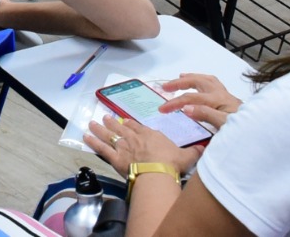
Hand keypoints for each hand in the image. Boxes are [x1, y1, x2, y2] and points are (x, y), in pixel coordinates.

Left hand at [85, 113, 202, 178]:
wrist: (158, 172)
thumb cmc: (171, 164)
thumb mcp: (186, 156)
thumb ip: (194, 151)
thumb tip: (204, 148)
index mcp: (150, 135)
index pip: (138, 127)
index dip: (130, 124)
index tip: (125, 121)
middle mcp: (135, 138)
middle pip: (121, 127)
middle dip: (113, 122)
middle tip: (105, 117)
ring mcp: (124, 146)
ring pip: (109, 134)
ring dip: (100, 128)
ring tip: (92, 123)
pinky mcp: (115, 157)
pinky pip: (101, 148)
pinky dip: (92, 141)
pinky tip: (85, 136)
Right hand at [159, 73, 242, 130]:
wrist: (265, 131)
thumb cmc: (244, 131)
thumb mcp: (224, 126)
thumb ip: (205, 115)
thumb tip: (186, 107)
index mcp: (218, 101)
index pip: (190, 99)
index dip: (175, 103)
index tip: (162, 110)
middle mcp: (221, 94)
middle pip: (197, 83)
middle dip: (179, 84)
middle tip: (165, 87)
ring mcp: (226, 95)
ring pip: (206, 79)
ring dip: (191, 78)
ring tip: (179, 78)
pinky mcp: (230, 99)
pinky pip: (213, 83)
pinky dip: (202, 80)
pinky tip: (199, 83)